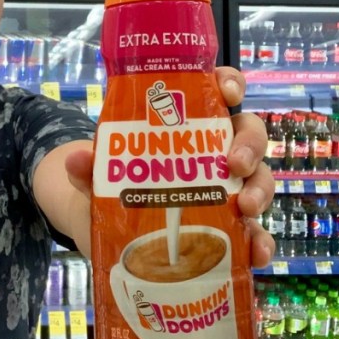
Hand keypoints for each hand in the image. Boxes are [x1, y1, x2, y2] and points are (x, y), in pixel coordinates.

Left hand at [63, 65, 275, 267]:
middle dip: (249, 146)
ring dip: (260, 192)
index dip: (230, 84)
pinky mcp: (228, 229)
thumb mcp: (97, 176)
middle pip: (249, 135)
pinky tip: (256, 254)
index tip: (226, 92)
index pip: (219, 91)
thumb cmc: (109, 185)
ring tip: (245, 208)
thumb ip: (89, 168)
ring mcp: (226, 191)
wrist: (104, 228)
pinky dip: (260, 243)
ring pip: (258, 181)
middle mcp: (214, 153)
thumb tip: (78, 158)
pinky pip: (253, 233)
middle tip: (234, 165)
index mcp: (188, 125)